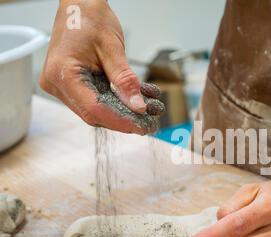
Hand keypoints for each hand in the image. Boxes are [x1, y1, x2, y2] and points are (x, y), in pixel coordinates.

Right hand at [40, 0, 161, 133]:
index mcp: (62, 73)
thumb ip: (125, 80)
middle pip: (93, 114)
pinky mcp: (70, 85)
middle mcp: (56, 83)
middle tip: (149, 122)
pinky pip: (94, 100)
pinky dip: (115, 102)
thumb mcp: (112, 49)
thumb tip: (138, 107)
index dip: (120, 121)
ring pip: (95, 111)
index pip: (94, 108)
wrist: (78, 4)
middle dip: (123, 120)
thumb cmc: (90, 18)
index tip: (143, 126)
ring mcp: (61, 85)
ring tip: (148, 108)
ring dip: (122, 112)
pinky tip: (135, 98)